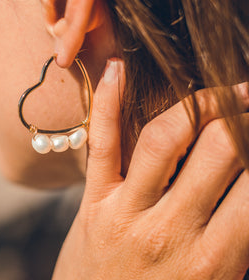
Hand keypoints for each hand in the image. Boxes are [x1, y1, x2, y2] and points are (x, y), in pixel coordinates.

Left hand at [53, 59, 248, 279]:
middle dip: (242, 118)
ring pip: (166, 137)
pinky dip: (107, 100)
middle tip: (248, 104)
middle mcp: (173, 231)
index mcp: (215, 259)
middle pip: (220, 149)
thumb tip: (248, 186)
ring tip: (220, 92)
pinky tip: (118, 68)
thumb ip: (240, 241)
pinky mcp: (94, 199)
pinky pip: (102, 141)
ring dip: (200, 105)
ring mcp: (127, 210)